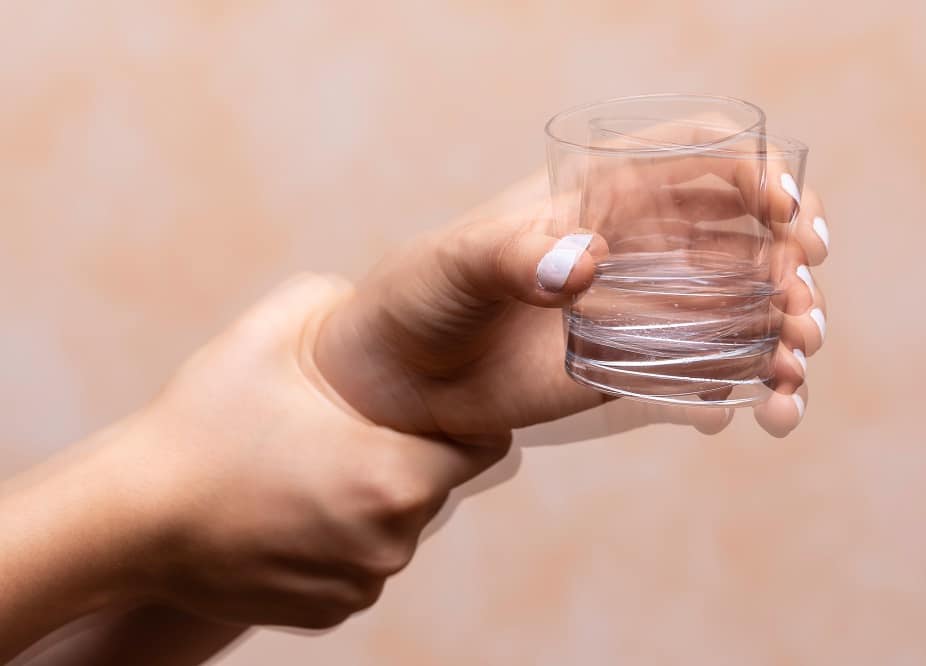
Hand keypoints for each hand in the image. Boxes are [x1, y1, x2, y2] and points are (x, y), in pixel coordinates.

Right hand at [128, 274, 505, 627]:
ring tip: (310, 469)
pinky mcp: (328, 613)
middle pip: (434, 486)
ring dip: (370, 500)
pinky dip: (338, 540)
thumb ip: (331, 298)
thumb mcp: (265, 336)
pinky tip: (292, 510)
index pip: (482, 446)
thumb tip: (366, 297)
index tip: (427, 402)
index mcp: (394, 479)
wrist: (129, 520)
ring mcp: (358, 585)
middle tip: (348, 430)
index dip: (461, 418)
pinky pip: (356, 564)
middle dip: (404, 455)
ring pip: (394, 528)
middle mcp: (389, 543)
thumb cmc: (199, 430)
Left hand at [317, 166, 828, 441]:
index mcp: (600, 195)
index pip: (699, 160)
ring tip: (795, 366)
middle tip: (801, 302)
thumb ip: (513, 257)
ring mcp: (642, 308)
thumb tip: (583, 262)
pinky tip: (766, 412)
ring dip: (785, 330)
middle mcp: (636, 246)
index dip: (756, 174)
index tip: (787, 211)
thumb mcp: (457, 265)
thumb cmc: (423, 297)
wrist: (402, 379)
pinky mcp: (636, 367)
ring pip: (743, 306)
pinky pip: (712, 371)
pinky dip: (751, 388)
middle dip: (790, 263)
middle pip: (743, 235)